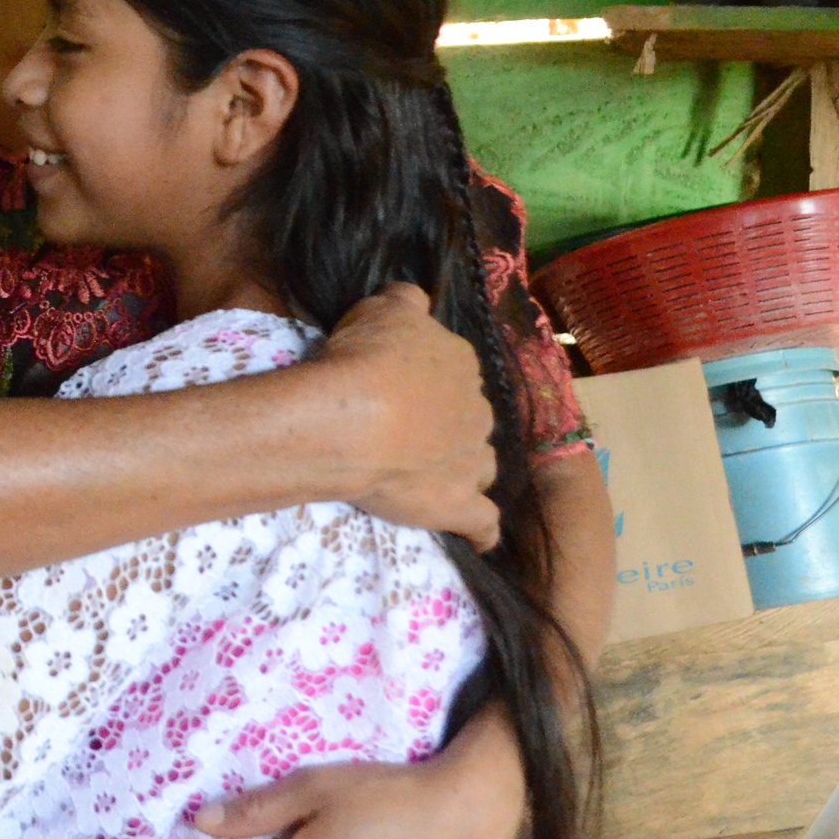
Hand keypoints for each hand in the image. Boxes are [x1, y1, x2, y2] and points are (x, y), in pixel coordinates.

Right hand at [317, 283, 499, 550]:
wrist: (354, 420)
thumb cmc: (364, 360)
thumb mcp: (379, 309)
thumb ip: (405, 302)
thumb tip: (416, 300)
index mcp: (460, 362)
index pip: (452, 365)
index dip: (425, 374)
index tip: (397, 381)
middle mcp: (477, 409)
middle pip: (471, 415)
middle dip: (450, 421)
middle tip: (408, 427)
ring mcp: (472, 460)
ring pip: (483, 463)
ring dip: (469, 466)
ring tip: (439, 473)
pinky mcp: (459, 505)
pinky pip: (483, 523)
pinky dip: (482, 530)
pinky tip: (477, 537)